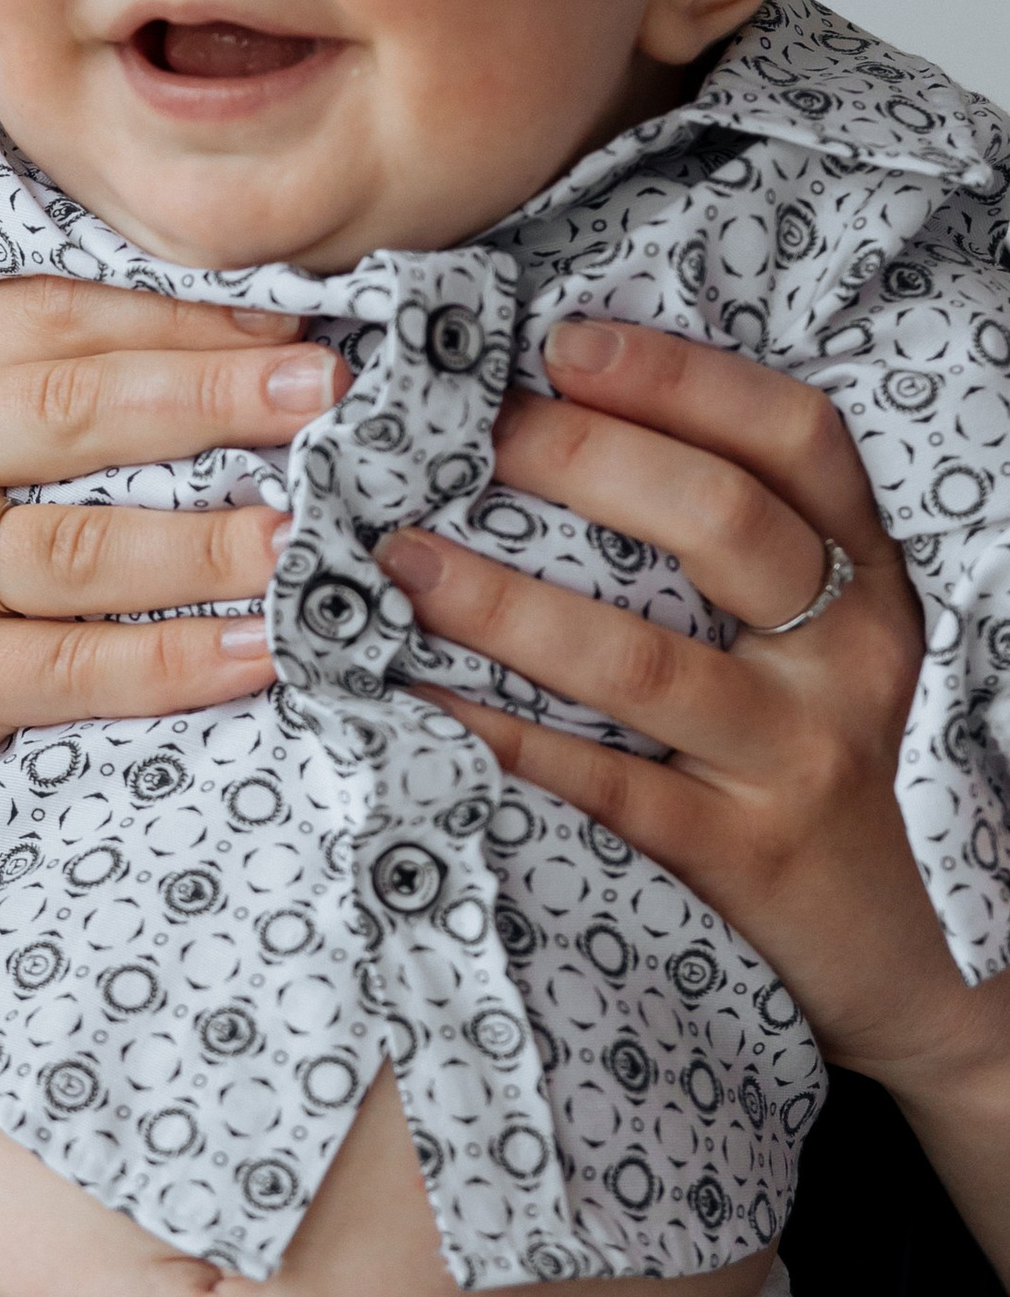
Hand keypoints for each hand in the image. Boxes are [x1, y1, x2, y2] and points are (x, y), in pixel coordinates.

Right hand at [0, 275, 345, 872]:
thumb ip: (27, 411)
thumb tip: (234, 365)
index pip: (53, 320)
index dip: (183, 320)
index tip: (298, 330)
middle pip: (76, 409)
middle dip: (218, 397)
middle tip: (335, 400)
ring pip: (81, 543)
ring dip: (214, 540)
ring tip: (316, 535)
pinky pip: (69, 664)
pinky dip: (172, 659)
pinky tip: (257, 651)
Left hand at [373, 316, 1005, 1112]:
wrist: (897, 955)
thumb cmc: (812, 758)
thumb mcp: (812, 639)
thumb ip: (729, 544)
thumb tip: (554, 418)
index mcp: (866, 577)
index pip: (796, 439)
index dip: (680, 378)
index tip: (562, 341)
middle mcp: (846, 655)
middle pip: (722, 523)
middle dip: (582, 460)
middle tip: (462, 430)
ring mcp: (796, 759)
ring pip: (643, 661)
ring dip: (505, 603)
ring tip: (398, 555)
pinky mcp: (738, 858)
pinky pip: (601, 787)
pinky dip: (498, 739)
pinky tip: (410, 701)